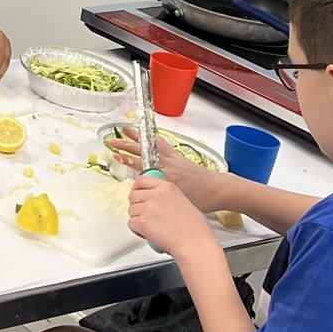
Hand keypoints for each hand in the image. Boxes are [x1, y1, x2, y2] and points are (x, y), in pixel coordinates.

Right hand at [110, 126, 227, 212]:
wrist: (219, 190)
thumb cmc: (201, 200)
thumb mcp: (176, 202)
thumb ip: (159, 197)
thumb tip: (146, 198)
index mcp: (165, 176)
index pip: (141, 166)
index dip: (127, 160)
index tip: (116, 156)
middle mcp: (167, 164)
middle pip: (142, 152)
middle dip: (126, 146)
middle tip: (113, 141)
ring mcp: (173, 158)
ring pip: (151, 144)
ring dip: (137, 137)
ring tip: (126, 129)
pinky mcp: (178, 156)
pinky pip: (162, 144)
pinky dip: (153, 138)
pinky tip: (147, 135)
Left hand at [127, 174, 218, 260]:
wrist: (195, 243)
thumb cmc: (195, 229)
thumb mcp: (183, 201)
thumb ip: (167, 197)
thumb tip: (156, 201)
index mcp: (167, 187)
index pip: (142, 180)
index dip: (137, 188)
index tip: (137, 194)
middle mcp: (156, 195)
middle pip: (133, 195)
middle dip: (136, 206)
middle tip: (143, 214)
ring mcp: (148, 208)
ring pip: (131, 210)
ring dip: (137, 219)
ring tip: (149, 227)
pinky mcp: (143, 222)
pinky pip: (131, 224)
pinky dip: (136, 230)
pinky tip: (147, 234)